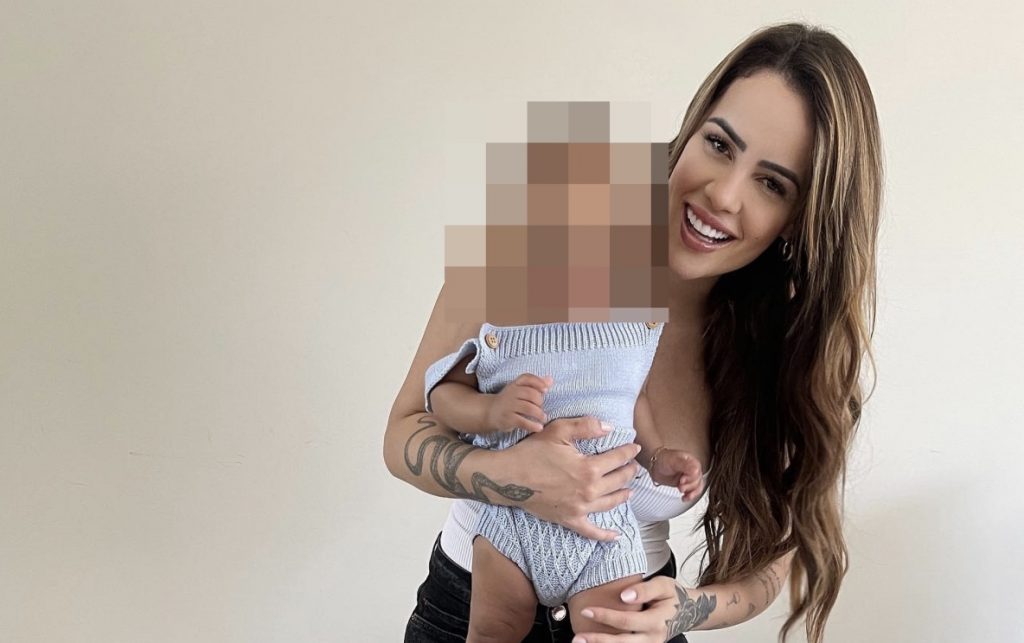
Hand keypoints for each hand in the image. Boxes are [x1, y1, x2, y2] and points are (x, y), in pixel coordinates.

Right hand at [484, 373, 551, 433]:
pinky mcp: (508, 419)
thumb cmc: (510, 400)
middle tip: (541, 408)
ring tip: (543, 418)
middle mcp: (511, 393)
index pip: (527, 378)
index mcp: (515, 384)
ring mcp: (509, 406)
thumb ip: (535, 384)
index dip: (538, 382)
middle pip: (530, 394)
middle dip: (540, 402)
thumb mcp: (519, 389)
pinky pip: (523, 422)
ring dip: (539, 414)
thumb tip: (551, 380)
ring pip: (528, 408)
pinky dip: (533, 425)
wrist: (490, 412)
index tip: (546, 390)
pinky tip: (539, 428)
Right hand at [502, 415, 641, 540]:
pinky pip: (591, 531)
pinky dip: (605, 535)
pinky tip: (616, 536)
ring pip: (610, 503)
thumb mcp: (558, 430)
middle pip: (618, 481)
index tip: (635, 448)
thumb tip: (609, 428)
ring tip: (630, 489)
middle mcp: (588, 491)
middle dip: (629, 472)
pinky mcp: (569, 520)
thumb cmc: (532, 452)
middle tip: (634, 465)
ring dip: (623, 495)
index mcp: (588, 468)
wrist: (508, 477)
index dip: (628, 452)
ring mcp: (580, 508)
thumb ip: (586, 426)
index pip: (617, 459)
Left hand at [573, 576, 713, 641]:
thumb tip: (625, 596)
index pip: (627, 621)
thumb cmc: (673, 595)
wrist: (689, 611)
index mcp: (657, 621)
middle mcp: (653, 638)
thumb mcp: (664, 585)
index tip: (586, 610)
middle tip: (577, 638)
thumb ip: (645, 590)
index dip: (605, 616)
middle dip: (598, 641)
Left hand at [649, 448, 704, 501]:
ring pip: (697, 487)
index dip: (691, 478)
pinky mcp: (685, 485)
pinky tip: (685, 498)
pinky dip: (690, 496)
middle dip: (689, 486)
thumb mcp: (673, 461)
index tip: (682, 480)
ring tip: (682, 492)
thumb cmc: (663, 460)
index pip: (697, 472)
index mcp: (692, 462)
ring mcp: (689, 478)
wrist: (655, 466)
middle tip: (680, 485)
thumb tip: (696, 470)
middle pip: (698, 481)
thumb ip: (685, 465)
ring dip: (691, 492)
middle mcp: (693, 470)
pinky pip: (692, 492)